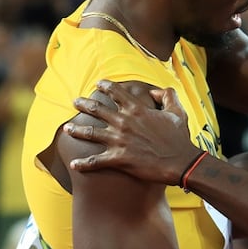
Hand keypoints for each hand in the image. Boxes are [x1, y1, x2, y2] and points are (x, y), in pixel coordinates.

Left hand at [65, 80, 200, 184]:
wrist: (180, 162)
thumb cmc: (179, 138)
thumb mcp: (177, 111)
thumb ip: (167, 95)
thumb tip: (155, 91)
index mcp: (137, 110)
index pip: (116, 92)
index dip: (106, 86)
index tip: (98, 84)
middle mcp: (124, 122)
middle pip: (97, 109)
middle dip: (83, 104)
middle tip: (75, 102)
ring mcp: (119, 141)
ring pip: (90, 133)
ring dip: (76, 130)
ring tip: (67, 128)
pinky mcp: (118, 159)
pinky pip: (96, 161)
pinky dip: (84, 164)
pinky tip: (74, 165)